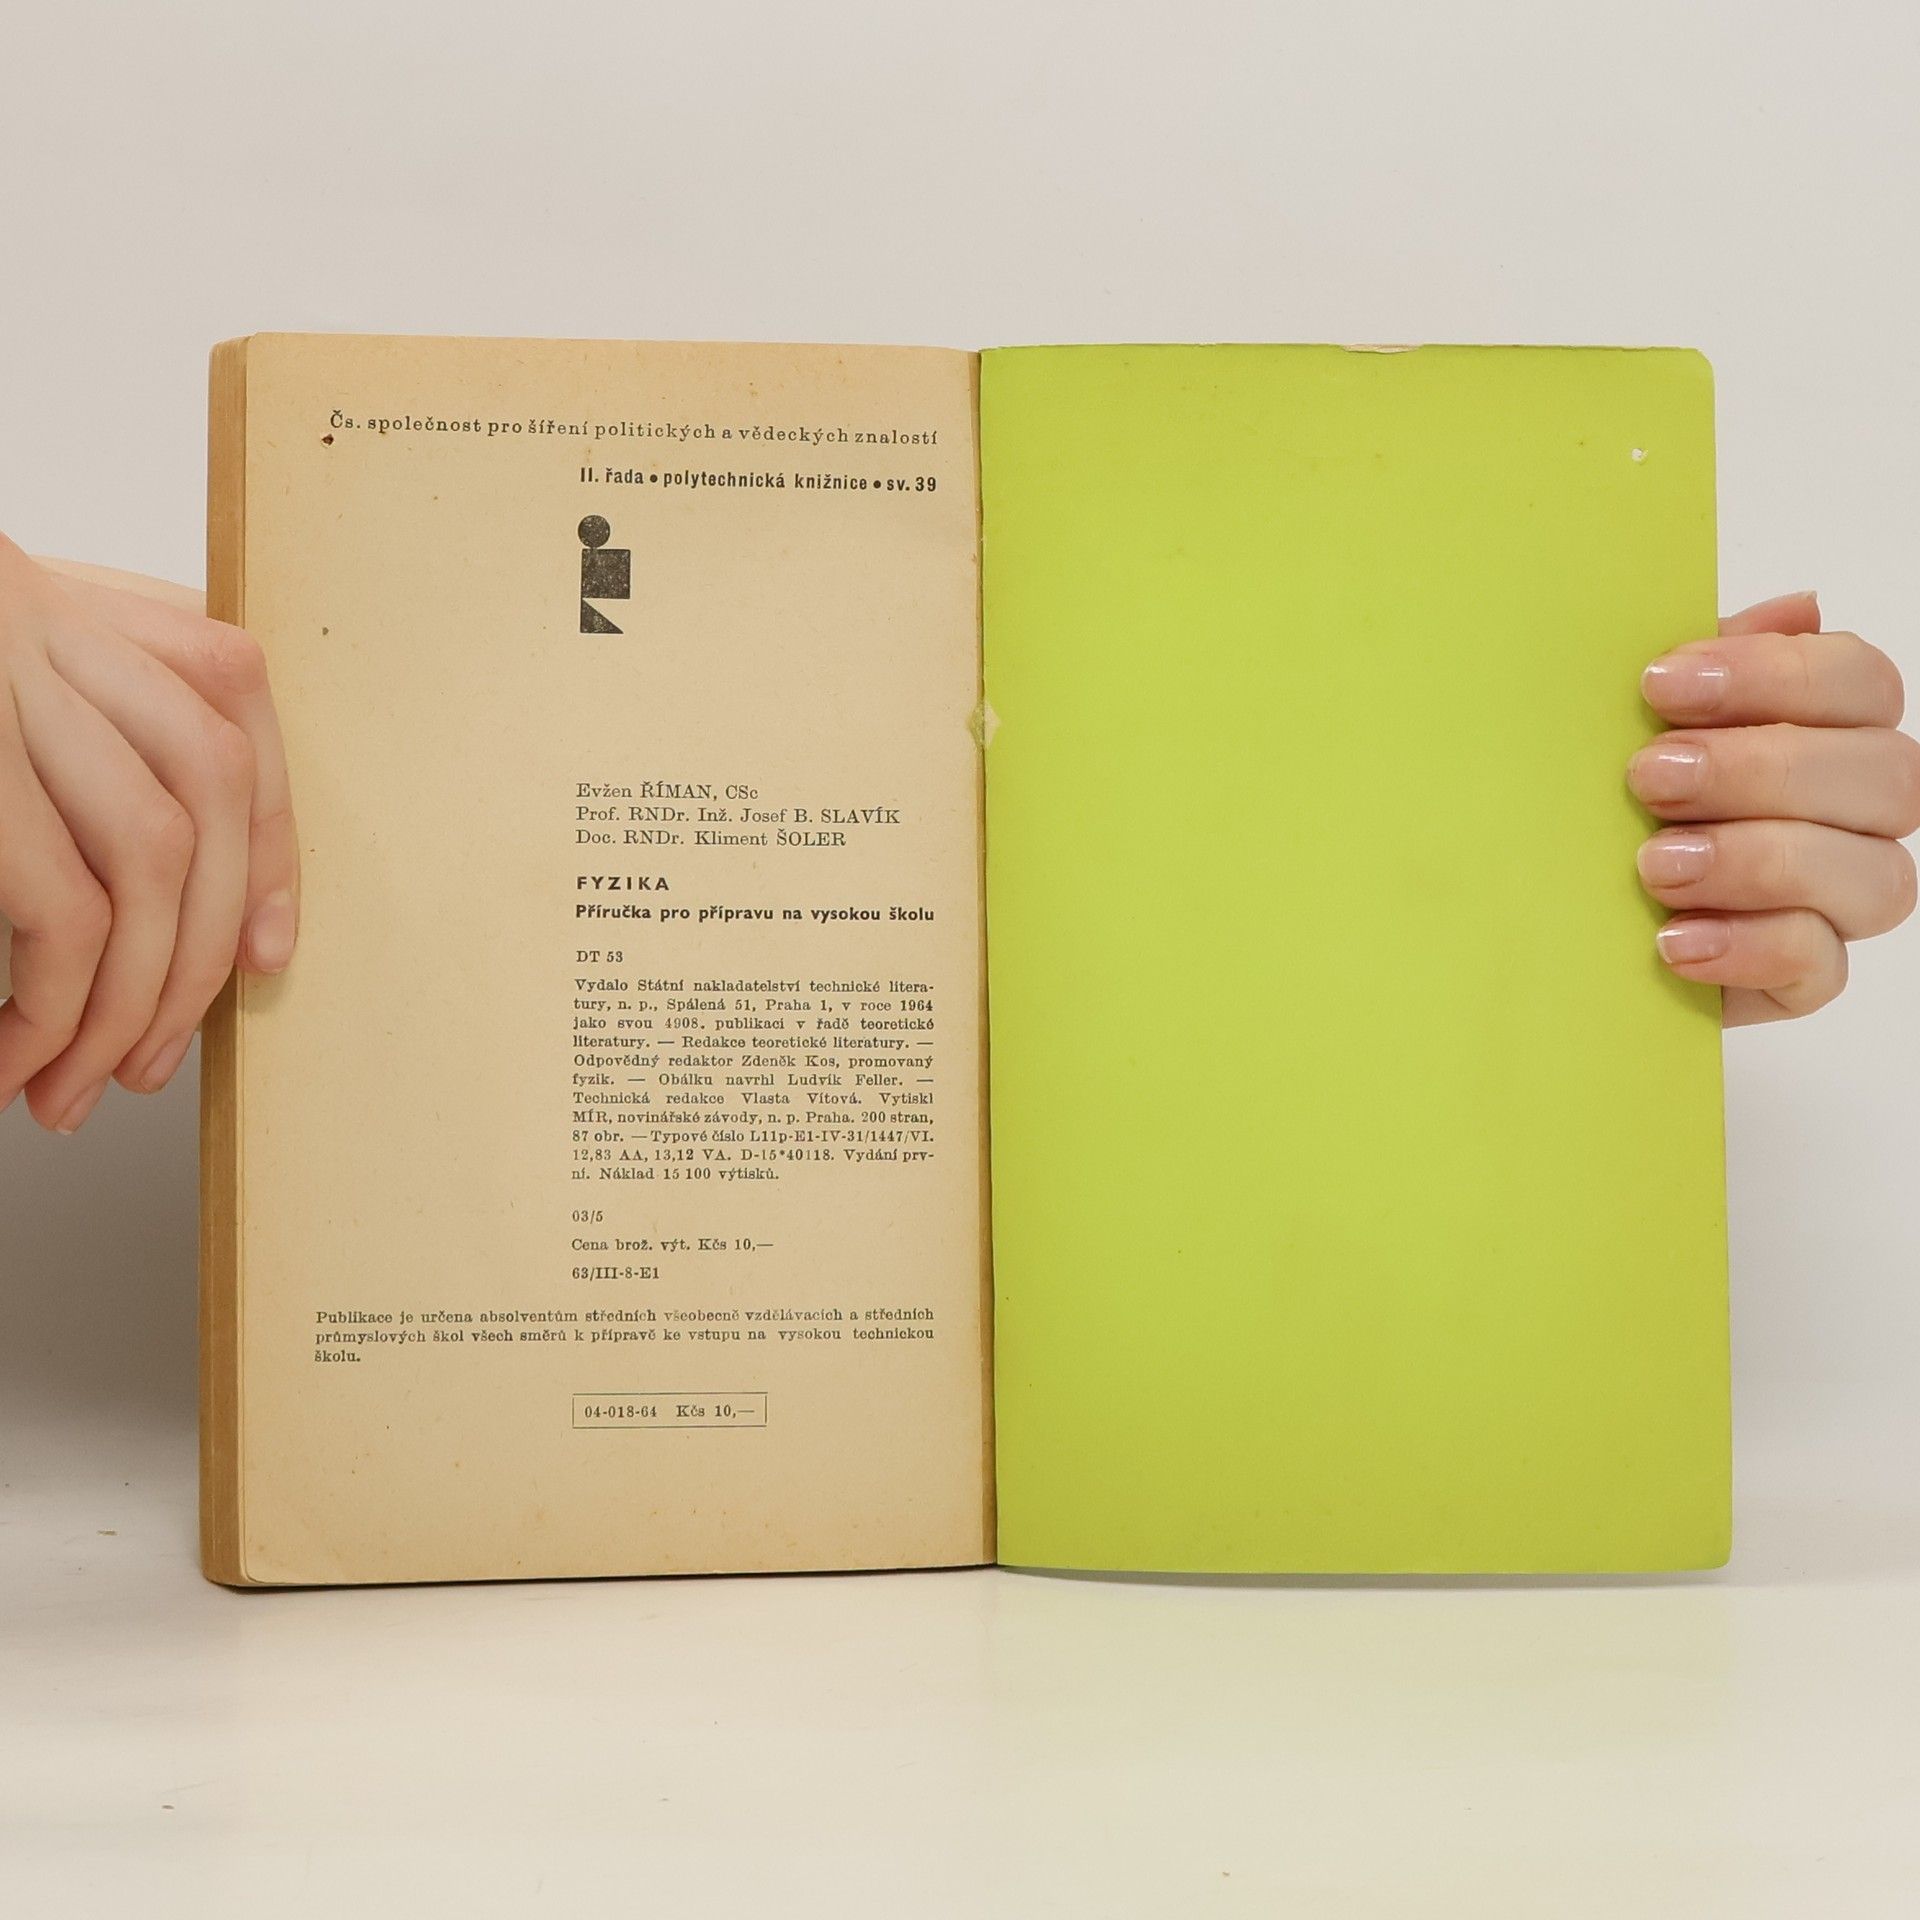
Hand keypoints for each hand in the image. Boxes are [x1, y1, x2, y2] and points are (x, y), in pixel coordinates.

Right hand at [0, 535, 298, 1129]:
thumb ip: (66, 742)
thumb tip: (182, 905)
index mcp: (54, 596)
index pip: (232, 704)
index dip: (268, 840)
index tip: (269, 952)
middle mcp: (35, 616)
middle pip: (211, 788)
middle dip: (200, 944)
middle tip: (146, 1061)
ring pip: (154, 852)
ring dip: (131, 994)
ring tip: (70, 1085)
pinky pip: (62, 909)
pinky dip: (55, 1002)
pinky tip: (8, 1053)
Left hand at [1632, 591, 1918, 1024]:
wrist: (1555, 919)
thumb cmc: (1604, 802)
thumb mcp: (1630, 724)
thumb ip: (1707, 666)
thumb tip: (1799, 608)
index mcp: (1829, 732)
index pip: (1862, 682)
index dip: (1776, 675)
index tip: (1660, 683)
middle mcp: (1855, 815)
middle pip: (1885, 777)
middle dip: (1762, 769)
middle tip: (1650, 776)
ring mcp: (1838, 902)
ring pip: (1874, 877)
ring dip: (1760, 861)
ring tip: (1655, 864)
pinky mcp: (1801, 980)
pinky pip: (1820, 966)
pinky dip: (1748, 947)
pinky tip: (1673, 939)